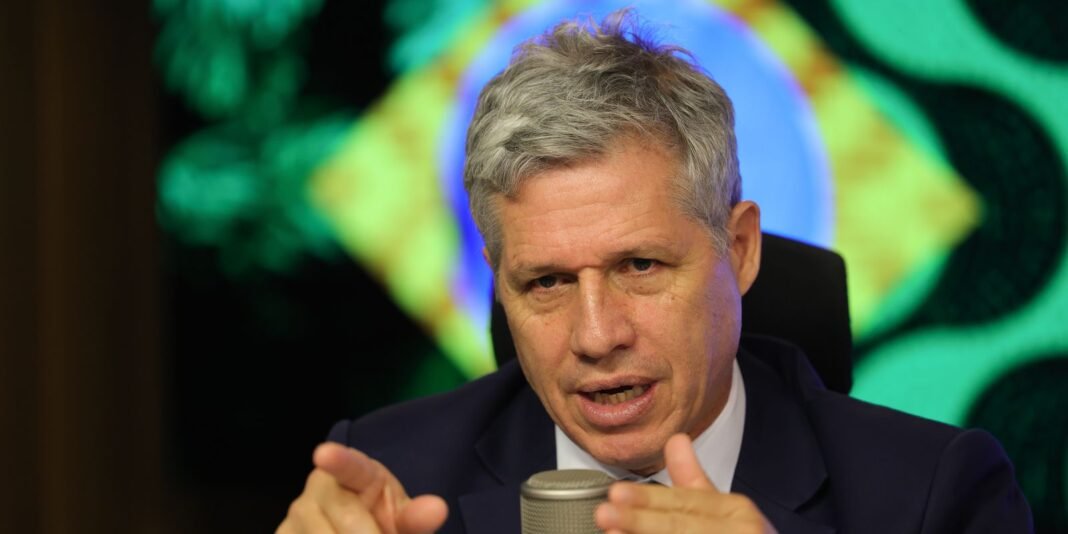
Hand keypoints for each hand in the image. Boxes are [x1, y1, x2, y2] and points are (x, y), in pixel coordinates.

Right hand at [277, 442, 447, 533]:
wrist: (354, 529)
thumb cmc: (380, 518)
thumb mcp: (401, 519)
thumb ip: (417, 518)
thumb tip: (437, 509)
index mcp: (356, 472)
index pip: (348, 466)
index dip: (337, 460)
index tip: (323, 453)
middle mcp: (319, 488)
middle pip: (345, 524)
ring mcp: (295, 515)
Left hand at [595, 434, 776, 533]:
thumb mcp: (724, 508)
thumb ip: (694, 479)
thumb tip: (675, 439)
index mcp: (738, 511)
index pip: (686, 503)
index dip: (649, 499)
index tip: (616, 494)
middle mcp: (741, 532)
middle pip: (681, 527)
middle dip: (640, 521)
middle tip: (605, 514)